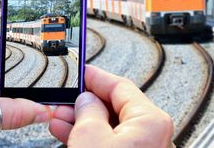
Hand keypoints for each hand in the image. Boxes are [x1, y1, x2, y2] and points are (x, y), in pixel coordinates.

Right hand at [49, 65, 173, 147]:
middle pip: (115, 106)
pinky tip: (69, 134)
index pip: (120, 85)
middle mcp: (153, 134)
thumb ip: (87, 112)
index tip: (81, 72)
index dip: (96, 77)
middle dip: (86, 103)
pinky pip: (111, 142)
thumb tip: (85, 101)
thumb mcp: (91, 138)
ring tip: (60, 119)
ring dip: (84, 121)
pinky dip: (92, 138)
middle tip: (65, 100)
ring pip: (111, 127)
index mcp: (151, 120)